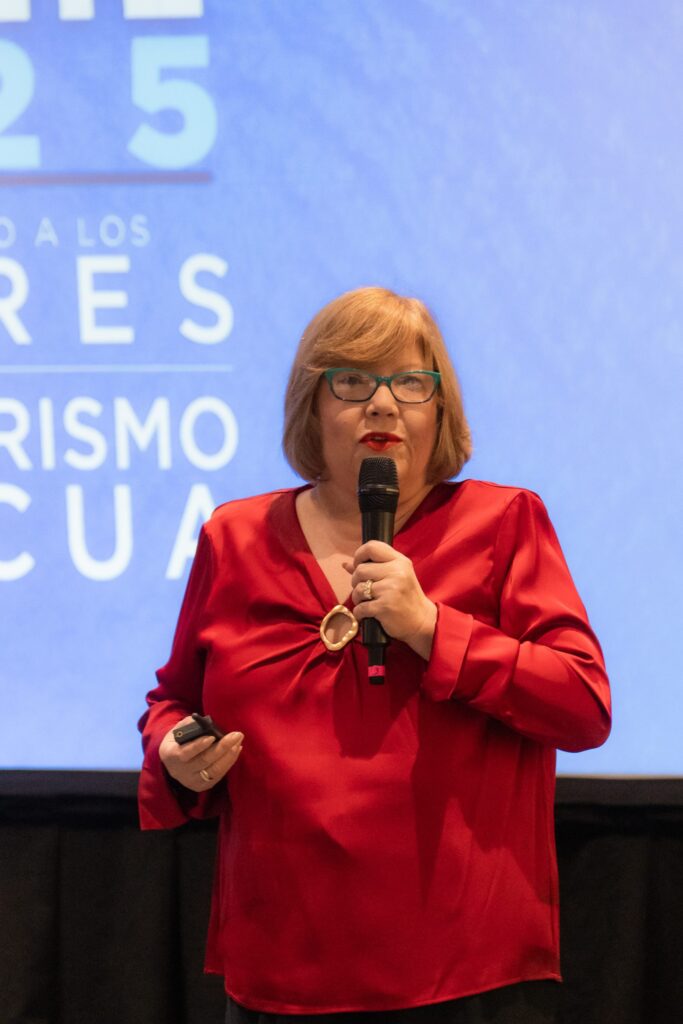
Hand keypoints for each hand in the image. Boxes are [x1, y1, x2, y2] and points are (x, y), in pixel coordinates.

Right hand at [159, 716, 243, 791]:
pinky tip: (236, 750)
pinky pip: (218, 775)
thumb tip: (207, 723)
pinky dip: (229, 762)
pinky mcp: (201, 786)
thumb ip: (191, 725)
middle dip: (223, 747)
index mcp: (171, 755)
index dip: (199, 746)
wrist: (171, 761)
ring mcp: (191, 781)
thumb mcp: (179, 730)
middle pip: (204, 761)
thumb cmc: (178, 740)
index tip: (212, 737)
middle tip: (237, 735)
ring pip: (214, 770)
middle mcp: (180, 771)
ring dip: (229, 755)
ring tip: (238, 741)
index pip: (186, 752)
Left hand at [344, 540, 436, 660]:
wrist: (421, 621)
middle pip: (360, 570)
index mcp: (400, 561)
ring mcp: (391, 589)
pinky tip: (367, 614)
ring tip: (366, 602)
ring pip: (358, 589)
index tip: (359, 565)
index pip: (372, 547)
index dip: (359, 555)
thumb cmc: (406, 597)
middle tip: (364, 590)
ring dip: (357, 598)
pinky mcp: (385, 606)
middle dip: (356, 581)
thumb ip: (372, 568)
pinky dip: (360, 613)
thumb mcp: (395, 577)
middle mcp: (397, 572)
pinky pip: (360, 607)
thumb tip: (345, 564)